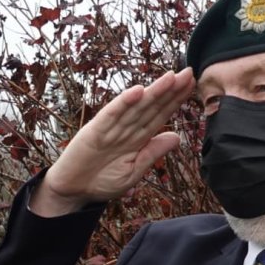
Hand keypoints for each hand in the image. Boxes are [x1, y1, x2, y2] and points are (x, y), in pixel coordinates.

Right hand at [31, 67, 194, 216]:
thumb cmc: (102, 182)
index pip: (160, 115)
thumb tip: (177, 137)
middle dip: (170, 90)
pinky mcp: (95, 131)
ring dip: (153, 92)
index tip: (191, 85)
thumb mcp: (134, 172)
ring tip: (171, 77)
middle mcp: (126, 129)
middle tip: (189, 73)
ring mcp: (111, 128)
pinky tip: (137, 91)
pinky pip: (111, 115)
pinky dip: (123, 103)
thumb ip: (153, 153)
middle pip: (151, 106)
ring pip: (136, 107)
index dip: (175, 100)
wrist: (73, 191)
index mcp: (137, 138)